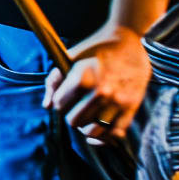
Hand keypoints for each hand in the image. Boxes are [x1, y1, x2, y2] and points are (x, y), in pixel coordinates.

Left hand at [45, 25, 151, 142]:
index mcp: (83, 77)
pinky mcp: (132, 106)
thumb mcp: (69, 58)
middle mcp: (101, 91)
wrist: (128, 40)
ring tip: (87, 118)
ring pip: (93, 131)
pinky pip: (116, 133)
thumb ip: (54, 82)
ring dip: (86, 127)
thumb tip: (46, 106)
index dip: (59, 101)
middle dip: (71, 115)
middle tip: (75, 107)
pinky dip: (104, 138)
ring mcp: (118, 101)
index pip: (59, 105)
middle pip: (74, 121)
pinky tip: (97, 134)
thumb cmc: (94, 49)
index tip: (64, 96)